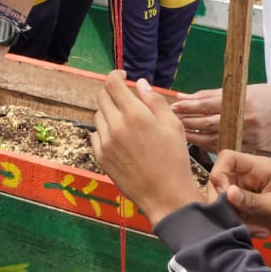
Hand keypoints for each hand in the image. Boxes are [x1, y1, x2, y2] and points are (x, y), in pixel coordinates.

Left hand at [90, 71, 202, 222]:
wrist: (165, 196)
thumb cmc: (175, 160)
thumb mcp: (173, 126)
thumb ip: (155, 101)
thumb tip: (140, 83)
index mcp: (135, 115)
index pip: (113, 84)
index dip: (116, 75)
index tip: (123, 77)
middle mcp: (116, 126)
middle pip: (102, 97)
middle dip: (113, 92)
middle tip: (126, 99)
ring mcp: (105, 143)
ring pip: (98, 115)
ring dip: (109, 111)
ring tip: (127, 121)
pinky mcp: (100, 157)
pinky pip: (96, 134)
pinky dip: (105, 130)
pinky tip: (121, 139)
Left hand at [172, 83, 270, 151]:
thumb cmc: (260, 96)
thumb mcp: (237, 91)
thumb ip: (208, 95)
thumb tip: (182, 97)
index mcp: (239, 102)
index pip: (207, 105)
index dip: (189, 107)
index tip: (174, 106)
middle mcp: (242, 120)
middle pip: (207, 124)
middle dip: (187, 123)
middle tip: (171, 121)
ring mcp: (246, 135)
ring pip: (213, 139)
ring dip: (193, 137)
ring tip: (178, 133)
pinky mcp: (248, 146)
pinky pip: (223, 147)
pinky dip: (207, 146)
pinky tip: (196, 142)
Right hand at [206, 150, 270, 243]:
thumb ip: (254, 200)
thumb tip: (228, 193)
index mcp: (259, 168)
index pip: (227, 158)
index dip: (219, 174)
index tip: (226, 196)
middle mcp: (249, 179)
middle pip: (220, 182)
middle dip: (225, 203)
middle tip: (240, 220)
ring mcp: (247, 194)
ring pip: (224, 202)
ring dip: (234, 218)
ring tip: (257, 229)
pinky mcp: (248, 210)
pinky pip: (233, 215)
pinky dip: (242, 226)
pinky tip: (261, 233)